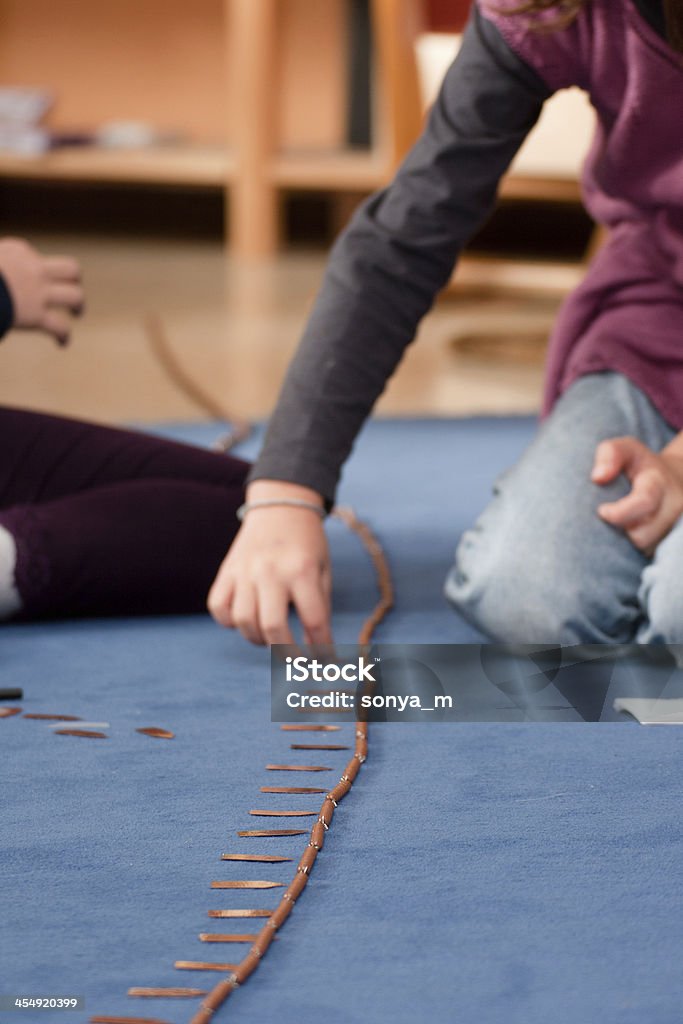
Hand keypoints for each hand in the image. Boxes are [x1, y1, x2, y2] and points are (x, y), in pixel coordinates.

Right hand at [0, 237, 83, 345]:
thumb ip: (2, 267)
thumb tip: (3, 282)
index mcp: (17, 251)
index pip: (32, 256)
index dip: (32, 267)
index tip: (26, 278)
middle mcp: (34, 269)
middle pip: (70, 269)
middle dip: (74, 279)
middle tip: (71, 290)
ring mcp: (39, 292)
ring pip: (75, 296)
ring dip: (78, 305)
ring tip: (76, 314)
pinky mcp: (36, 315)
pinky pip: (59, 327)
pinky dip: (63, 336)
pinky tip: (62, 343)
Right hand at [208, 481, 332, 645]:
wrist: (280, 506)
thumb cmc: (307, 544)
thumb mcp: (322, 570)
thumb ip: (320, 607)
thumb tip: (315, 649)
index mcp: (303, 569)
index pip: (315, 620)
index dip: (322, 648)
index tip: (324, 661)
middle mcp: (271, 570)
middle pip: (273, 626)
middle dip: (286, 652)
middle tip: (295, 659)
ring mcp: (244, 570)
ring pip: (242, 621)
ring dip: (258, 639)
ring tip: (270, 636)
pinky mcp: (226, 571)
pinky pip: (219, 608)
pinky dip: (230, 622)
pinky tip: (247, 618)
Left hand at [591, 436, 682, 553]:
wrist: (674, 479)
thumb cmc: (640, 465)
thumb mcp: (626, 449)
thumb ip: (610, 454)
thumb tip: (598, 477)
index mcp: (659, 482)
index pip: (644, 501)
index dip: (620, 512)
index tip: (602, 510)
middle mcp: (674, 506)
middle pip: (643, 535)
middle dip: (621, 531)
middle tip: (611, 518)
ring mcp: (677, 527)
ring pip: (646, 549)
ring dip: (628, 542)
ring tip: (623, 524)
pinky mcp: (675, 542)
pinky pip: (651, 556)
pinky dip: (637, 550)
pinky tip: (631, 535)